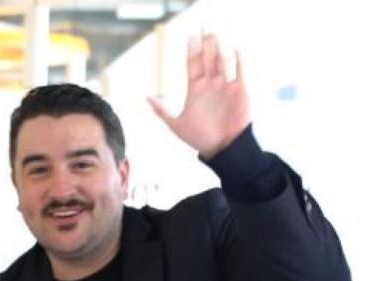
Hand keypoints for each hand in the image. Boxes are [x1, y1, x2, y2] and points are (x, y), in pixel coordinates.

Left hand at [149, 34, 249, 158]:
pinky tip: (234, 49)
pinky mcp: (240, 91)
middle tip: (203, 27)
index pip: (193, 64)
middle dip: (205, 44)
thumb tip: (146, 97)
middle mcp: (210, 84)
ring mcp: (225, 86)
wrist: (222, 148)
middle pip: (208, 59)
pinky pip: (239, 72)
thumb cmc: (199, 138)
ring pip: (222, 62)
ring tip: (215, 35)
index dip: (191, 50)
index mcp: (195, 89)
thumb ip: (162, 111)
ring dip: (219, 49)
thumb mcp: (176, 125)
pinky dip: (238, 61)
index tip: (189, 36)